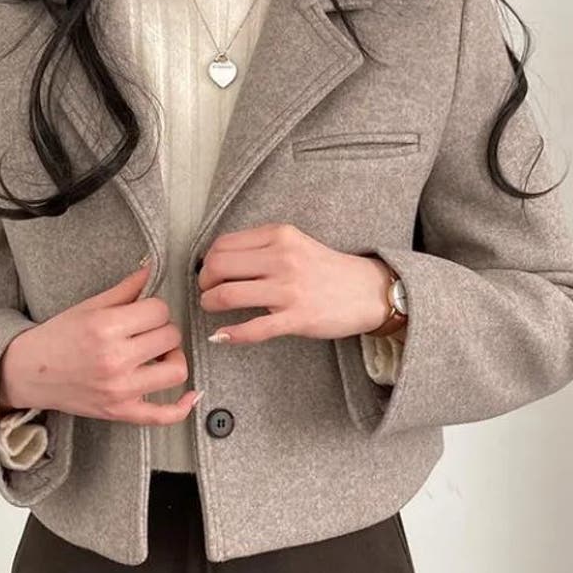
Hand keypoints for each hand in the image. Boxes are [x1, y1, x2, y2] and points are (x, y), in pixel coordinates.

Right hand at [0, 262, 202, 423]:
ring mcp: (120, 389)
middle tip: (148, 332)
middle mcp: (115, 359)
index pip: (159, 310)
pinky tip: (190, 396)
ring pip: (176, 371)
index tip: (145, 312)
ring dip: (173, 359)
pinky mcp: (120, 411)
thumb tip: (151, 270)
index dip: (155, 308)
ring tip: (158, 355)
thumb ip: (125, 290)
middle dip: (163, 330)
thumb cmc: (57, 337)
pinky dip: (182, 407)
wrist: (28, 372)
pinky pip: (162, 415)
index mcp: (106, 327)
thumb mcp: (89, 307)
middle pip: (170, 336)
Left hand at [196, 222, 393, 343]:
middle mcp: (282, 258)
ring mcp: (289, 290)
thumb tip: (219, 260)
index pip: (223, 244)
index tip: (209, 272)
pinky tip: (221, 336)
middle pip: (219, 266)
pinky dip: (231, 335)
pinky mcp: (297, 318)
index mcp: (280, 236)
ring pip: (228, 295)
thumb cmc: (327, 269)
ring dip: (210, 304)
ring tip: (211, 307)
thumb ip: (262, 247)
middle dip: (204, 282)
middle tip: (207, 291)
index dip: (207, 261)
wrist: (369, 290)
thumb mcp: (295, 243)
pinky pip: (253, 329)